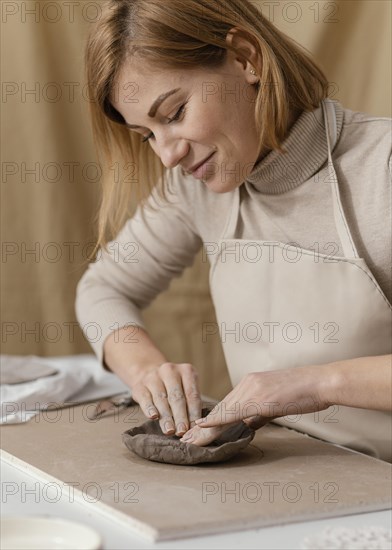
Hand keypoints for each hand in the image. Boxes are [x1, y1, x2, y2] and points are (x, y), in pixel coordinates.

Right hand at [129, 362, 201, 436]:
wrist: (149, 373)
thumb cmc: (173, 387)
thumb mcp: (186, 388)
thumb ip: (191, 404)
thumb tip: (195, 427)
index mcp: (186, 371)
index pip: (192, 394)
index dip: (193, 412)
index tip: (194, 428)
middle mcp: (170, 371)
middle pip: (176, 397)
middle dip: (180, 416)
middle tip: (182, 431)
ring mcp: (153, 377)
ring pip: (161, 399)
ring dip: (166, 417)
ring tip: (170, 431)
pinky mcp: (139, 385)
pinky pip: (145, 398)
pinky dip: (150, 408)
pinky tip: (153, 417)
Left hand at [183, 366, 328, 444]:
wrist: (321, 382)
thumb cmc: (305, 393)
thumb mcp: (277, 403)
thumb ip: (260, 413)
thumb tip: (248, 425)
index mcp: (252, 383)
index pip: (226, 405)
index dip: (211, 420)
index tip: (196, 432)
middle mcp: (248, 383)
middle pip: (220, 408)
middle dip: (201, 427)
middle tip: (185, 440)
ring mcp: (253, 389)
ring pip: (223, 411)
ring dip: (205, 429)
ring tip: (189, 442)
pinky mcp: (260, 398)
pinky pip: (235, 411)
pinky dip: (218, 421)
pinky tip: (205, 428)